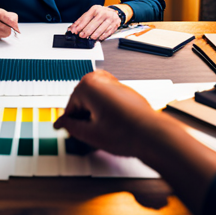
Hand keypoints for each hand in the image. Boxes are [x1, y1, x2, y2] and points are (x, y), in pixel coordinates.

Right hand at [0, 6, 18, 41]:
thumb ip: (3, 13)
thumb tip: (14, 20)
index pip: (6, 18)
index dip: (12, 22)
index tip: (16, 25)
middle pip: (6, 28)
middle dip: (9, 27)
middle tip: (8, 26)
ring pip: (3, 34)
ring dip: (4, 31)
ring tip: (1, 27)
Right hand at [55, 70, 215, 214]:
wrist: (152, 135)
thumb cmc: (128, 132)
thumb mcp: (91, 134)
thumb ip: (71, 127)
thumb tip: (63, 123)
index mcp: (89, 85)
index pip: (70, 107)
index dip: (69, 123)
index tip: (66, 130)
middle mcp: (101, 79)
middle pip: (81, 101)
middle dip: (82, 117)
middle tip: (84, 134)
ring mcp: (114, 83)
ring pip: (94, 100)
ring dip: (93, 115)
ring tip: (100, 133)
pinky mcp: (124, 90)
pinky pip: (106, 99)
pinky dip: (104, 112)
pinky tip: (110, 128)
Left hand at [68, 5, 121, 40]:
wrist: (113, 13)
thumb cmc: (100, 14)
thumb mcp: (90, 14)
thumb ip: (80, 21)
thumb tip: (72, 28)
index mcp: (95, 9)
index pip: (86, 18)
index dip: (80, 25)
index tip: (76, 31)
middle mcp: (103, 13)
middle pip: (93, 24)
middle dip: (87, 31)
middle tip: (82, 36)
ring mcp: (110, 18)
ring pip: (101, 29)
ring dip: (94, 35)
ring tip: (90, 38)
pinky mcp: (114, 24)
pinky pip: (107, 32)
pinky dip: (102, 36)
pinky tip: (98, 38)